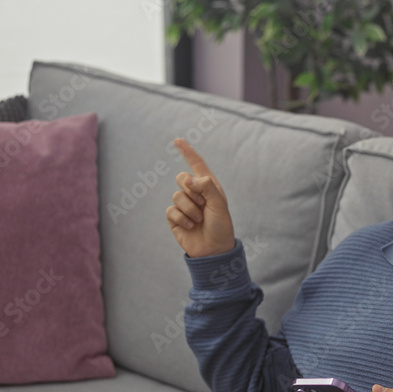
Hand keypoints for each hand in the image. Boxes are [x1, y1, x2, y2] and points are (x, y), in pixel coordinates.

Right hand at [166, 138, 235, 257]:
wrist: (214, 249)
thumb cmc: (221, 226)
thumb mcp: (219, 204)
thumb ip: (206, 186)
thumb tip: (188, 178)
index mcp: (208, 187)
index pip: (196, 165)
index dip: (187, 152)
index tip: (177, 140)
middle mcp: (195, 193)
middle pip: (182, 177)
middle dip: (191, 191)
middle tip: (203, 205)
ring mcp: (184, 205)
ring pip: (176, 195)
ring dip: (190, 209)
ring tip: (199, 220)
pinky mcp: (175, 218)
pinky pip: (171, 210)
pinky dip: (182, 218)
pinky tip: (191, 226)